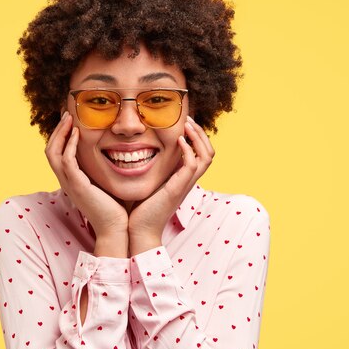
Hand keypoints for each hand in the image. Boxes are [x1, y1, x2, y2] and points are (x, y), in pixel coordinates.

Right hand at [45, 112, 128, 255]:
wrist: (116, 229)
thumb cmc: (115, 209)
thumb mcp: (106, 184)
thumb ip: (104, 170)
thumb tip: (116, 155)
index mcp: (71, 181)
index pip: (57, 154)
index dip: (61, 136)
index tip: (71, 121)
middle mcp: (66, 181)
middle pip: (50, 150)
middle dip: (57, 130)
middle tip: (67, 114)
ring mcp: (69, 184)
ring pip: (53, 153)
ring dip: (60, 133)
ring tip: (69, 118)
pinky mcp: (77, 186)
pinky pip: (66, 161)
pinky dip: (69, 145)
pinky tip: (78, 134)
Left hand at [128, 116, 214, 254]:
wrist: (139, 229)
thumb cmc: (141, 208)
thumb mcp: (151, 181)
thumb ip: (155, 168)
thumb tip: (144, 150)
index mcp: (184, 178)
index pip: (201, 153)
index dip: (197, 137)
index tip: (184, 122)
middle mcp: (188, 180)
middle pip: (209, 152)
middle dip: (201, 133)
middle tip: (187, 119)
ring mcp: (185, 184)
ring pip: (206, 156)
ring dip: (199, 137)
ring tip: (187, 124)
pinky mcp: (178, 188)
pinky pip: (192, 165)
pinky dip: (189, 150)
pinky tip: (179, 140)